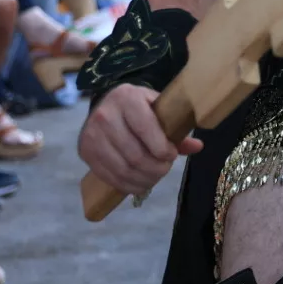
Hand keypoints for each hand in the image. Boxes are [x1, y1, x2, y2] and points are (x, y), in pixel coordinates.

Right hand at [78, 84, 202, 197]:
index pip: (146, 128)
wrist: (106, 105)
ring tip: (155, 177)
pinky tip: (140, 184)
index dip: (162, 148)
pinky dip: (128, 185)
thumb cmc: (138, 106)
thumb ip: (175, 127)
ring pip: (123, 169)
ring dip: (144, 180)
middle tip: (165, 169)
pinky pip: (109, 177)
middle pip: (135, 154)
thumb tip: (197, 147)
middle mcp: (105, 115)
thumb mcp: (157, 107)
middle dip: (156, 168)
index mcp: (126, 98)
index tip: (172, 155)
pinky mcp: (85, 152)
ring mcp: (91, 135)